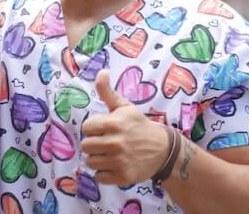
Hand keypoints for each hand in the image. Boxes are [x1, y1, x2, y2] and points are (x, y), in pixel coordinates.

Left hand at [80, 69, 171, 184]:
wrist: (162, 149)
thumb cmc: (138, 125)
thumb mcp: (124, 107)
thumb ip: (107, 91)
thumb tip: (101, 71)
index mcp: (114, 123)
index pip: (86, 127)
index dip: (93, 128)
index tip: (102, 129)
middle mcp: (115, 142)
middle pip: (85, 146)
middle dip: (93, 144)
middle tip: (105, 142)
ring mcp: (119, 161)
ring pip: (90, 162)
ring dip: (97, 159)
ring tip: (109, 154)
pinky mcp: (122, 176)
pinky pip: (99, 177)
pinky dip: (104, 173)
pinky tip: (114, 165)